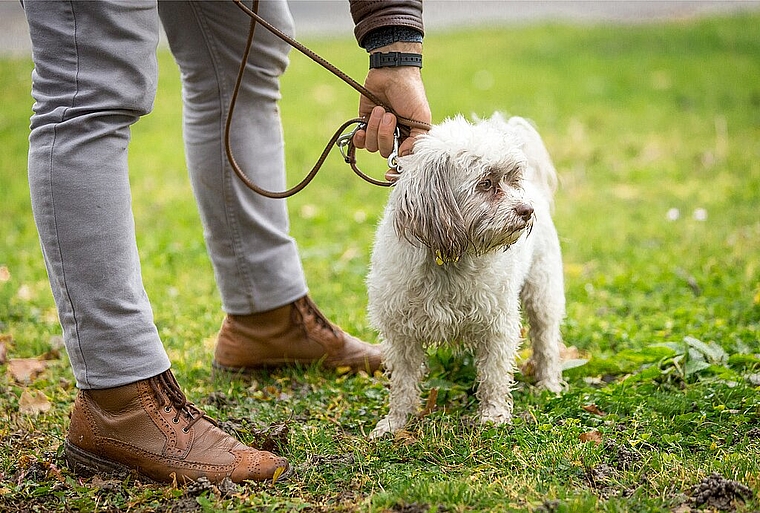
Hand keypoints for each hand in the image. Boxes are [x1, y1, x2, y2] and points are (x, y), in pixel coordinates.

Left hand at [352, 42, 431, 178]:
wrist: (391, 72)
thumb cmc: (411, 93)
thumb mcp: (421, 118)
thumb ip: (417, 140)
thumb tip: (404, 157)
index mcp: (411, 137)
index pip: (404, 161)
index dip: (397, 169)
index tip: (390, 174)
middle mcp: (396, 137)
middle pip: (386, 153)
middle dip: (386, 135)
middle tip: (390, 116)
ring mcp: (380, 130)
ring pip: (373, 146)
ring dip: (375, 127)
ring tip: (381, 110)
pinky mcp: (366, 123)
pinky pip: (360, 141)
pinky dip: (360, 135)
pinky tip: (362, 128)